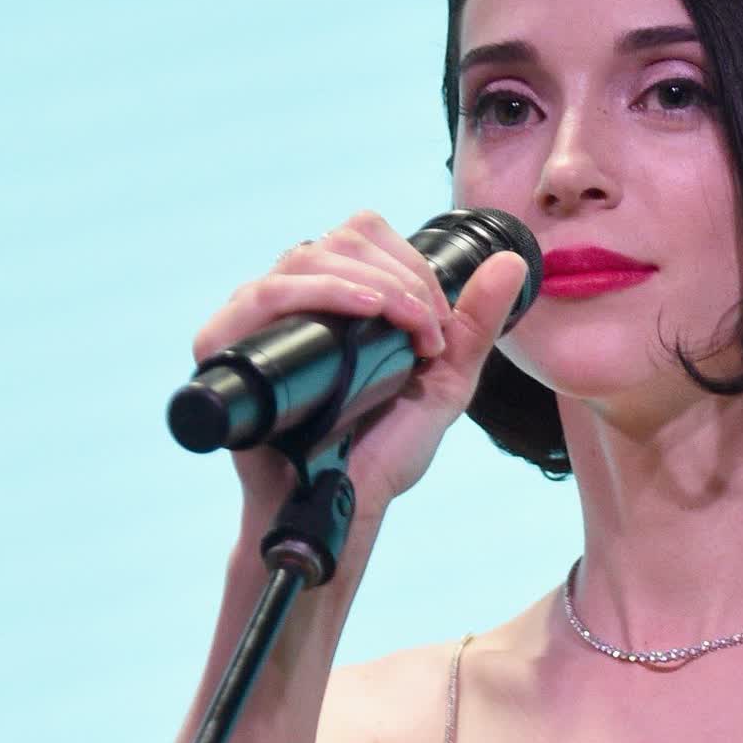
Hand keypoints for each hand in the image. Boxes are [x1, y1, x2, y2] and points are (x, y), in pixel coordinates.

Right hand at [191, 209, 529, 518]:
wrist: (345, 505)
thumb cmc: (382, 452)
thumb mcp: (444, 384)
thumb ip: (476, 326)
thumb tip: (514, 262)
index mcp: (336, 298)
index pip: (365, 236)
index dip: (412, 265)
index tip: (441, 323)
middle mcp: (294, 301)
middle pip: (340, 239)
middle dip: (401, 277)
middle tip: (429, 333)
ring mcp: (259, 322)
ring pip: (307, 257)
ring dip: (372, 284)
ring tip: (406, 328)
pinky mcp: (228, 347)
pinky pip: (263, 294)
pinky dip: (319, 293)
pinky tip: (362, 310)